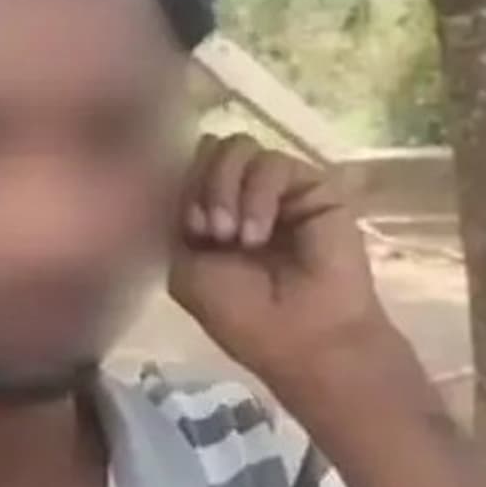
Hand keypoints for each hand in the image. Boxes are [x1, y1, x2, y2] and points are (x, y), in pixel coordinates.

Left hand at [167, 134, 404, 399]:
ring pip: (237, 147)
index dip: (177, 186)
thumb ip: (174, 221)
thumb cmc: (244, 315)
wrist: (305, 339)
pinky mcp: (313, 185)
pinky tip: (257, 235)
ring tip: (233, 236)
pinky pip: (273, 163)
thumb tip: (171, 176)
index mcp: (210, 211)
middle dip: (200, 183)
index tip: (185, 229)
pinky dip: (257, 196)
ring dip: (223, 189)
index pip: (185, 167)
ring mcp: (278, 187)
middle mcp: (242, 193)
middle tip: (208, 231)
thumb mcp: (187, 271)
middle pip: (209, 148)